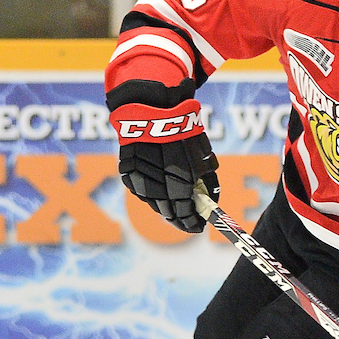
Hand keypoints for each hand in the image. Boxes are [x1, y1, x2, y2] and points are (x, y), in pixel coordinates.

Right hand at [110, 99, 218, 233]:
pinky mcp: (128, 173)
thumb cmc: (185, 132)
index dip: (192, 223)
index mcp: (181, 182)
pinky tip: (161, 193)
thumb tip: (210, 202)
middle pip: (168, 213)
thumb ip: (208, 184)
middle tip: (188, 222)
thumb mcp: (204, 158)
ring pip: (154, 205)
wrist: (153, 111)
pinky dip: (152, 195)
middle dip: (180, 219)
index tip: (199, 227)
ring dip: (166, 209)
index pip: (185, 214)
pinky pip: (142, 192)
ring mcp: (140, 180)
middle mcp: (158, 184)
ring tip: (176, 210)